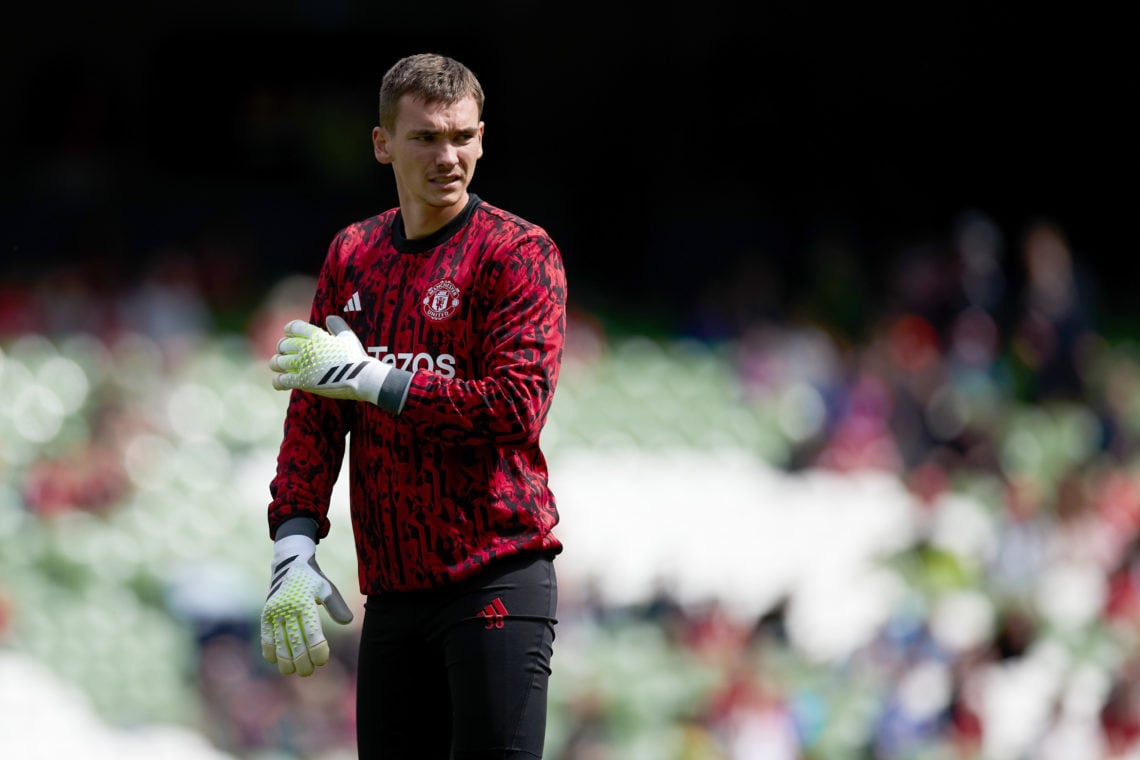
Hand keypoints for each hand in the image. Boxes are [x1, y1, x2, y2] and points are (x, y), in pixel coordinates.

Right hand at [260, 534, 353, 676]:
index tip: (322, 660)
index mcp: (305, 602)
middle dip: (302, 660)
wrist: (290, 563)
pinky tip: (275, 661)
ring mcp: (274, 612)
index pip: (312, 632)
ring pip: (279, 642)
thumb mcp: (327, 588)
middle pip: (294, 642)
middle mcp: (287, 608)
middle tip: (308, 671)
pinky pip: (266, 636)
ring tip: (293, 671)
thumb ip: (337, 606)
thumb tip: (348, 622)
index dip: (317, 649)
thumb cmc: (313, 579)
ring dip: (285, 660)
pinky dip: (269, 650)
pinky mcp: (266, 614)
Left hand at [269, 315, 390, 402]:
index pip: (293, 327)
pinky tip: (281, 383)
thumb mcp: (348, 337)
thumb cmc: (356, 357)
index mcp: (315, 336)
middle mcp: (306, 348)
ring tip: (282, 368)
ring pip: (278, 362)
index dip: (289, 330)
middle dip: (282, 349)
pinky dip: (278, 382)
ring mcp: (303, 365)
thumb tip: (329, 318)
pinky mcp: (302, 381)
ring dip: (278, 365)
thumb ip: (337, 326)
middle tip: (286, 355)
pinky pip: (281, 380)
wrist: (361, 377)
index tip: (289, 335)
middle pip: (282, 345)